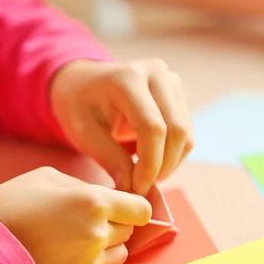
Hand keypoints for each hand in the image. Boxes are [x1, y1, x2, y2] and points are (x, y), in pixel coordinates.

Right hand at [0, 167, 151, 263]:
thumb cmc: (10, 205)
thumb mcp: (45, 178)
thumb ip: (82, 186)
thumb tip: (104, 196)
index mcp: (93, 201)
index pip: (141, 209)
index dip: (133, 207)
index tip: (121, 207)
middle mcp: (97, 232)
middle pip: (130, 230)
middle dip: (116, 223)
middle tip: (87, 219)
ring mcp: (89, 261)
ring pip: (121, 252)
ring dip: (108, 244)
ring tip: (78, 238)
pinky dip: (93, 261)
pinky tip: (68, 253)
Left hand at [51, 59, 193, 195]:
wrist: (80, 83)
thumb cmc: (77, 107)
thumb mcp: (84, 134)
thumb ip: (110, 159)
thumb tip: (134, 190)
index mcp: (126, 79)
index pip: (152, 127)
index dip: (150, 164)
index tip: (138, 188)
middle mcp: (155, 74)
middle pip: (176, 130)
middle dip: (162, 166)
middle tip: (142, 188)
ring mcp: (170, 80)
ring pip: (185, 133)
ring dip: (170, 163)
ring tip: (144, 177)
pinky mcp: (176, 93)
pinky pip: (185, 131)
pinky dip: (172, 155)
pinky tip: (150, 163)